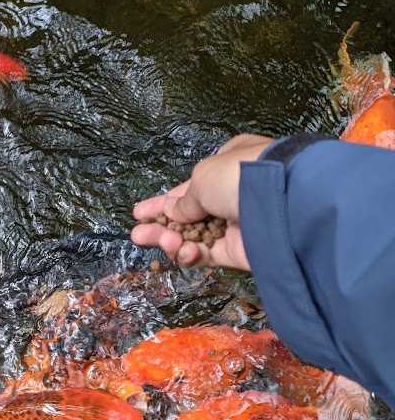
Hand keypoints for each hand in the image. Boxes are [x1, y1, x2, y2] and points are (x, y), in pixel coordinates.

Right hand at [131, 134, 273, 269]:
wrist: (281, 200)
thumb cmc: (237, 175)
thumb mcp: (202, 177)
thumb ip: (184, 200)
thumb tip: (173, 212)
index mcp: (229, 164)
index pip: (192, 186)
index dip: (165, 200)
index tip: (141, 212)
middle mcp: (234, 194)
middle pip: (191, 213)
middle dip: (163, 223)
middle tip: (138, 233)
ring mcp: (239, 223)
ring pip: (197, 236)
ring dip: (172, 240)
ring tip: (152, 239)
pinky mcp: (242, 250)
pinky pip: (210, 253)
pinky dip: (193, 254)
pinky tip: (179, 252)